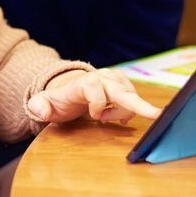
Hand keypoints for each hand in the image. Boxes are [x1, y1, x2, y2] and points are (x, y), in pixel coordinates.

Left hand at [28, 68, 161, 124]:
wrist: (69, 90)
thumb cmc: (59, 100)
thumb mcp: (43, 104)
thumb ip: (38, 106)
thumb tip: (41, 111)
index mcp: (83, 82)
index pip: (95, 89)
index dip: (98, 106)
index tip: (95, 117)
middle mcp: (102, 78)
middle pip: (122, 91)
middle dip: (139, 104)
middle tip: (157, 115)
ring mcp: (115, 80)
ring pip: (129, 99)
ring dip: (120, 113)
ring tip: (101, 118)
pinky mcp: (124, 85)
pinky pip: (133, 101)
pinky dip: (126, 111)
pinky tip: (113, 116)